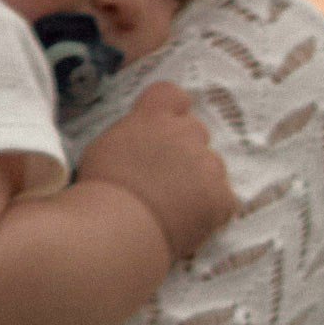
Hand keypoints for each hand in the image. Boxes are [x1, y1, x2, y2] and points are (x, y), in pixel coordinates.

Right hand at [77, 82, 235, 265]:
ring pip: (211, 166)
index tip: (161, 128)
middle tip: (162, 178)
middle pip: (195, 132)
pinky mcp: (221, 197)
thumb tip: (140, 143)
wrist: (119, 230)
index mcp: (153, 116)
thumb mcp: (104, 147)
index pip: (172, 94)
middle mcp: (186, 133)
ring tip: (173, 206)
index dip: (170, 111)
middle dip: (184, 151)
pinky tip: (187, 222)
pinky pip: (223, 199)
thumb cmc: (100, 191)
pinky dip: (210, 211)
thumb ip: (131, 135)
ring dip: (198, 181)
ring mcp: (208, 165)